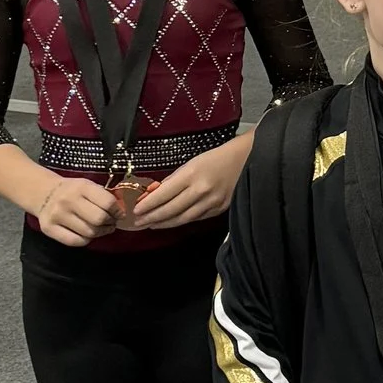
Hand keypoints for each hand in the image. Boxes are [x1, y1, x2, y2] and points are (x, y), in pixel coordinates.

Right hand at [29, 174, 121, 246]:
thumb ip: (104, 197)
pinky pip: (76, 241)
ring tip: (102, 228)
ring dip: (100, 233)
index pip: (107, 202)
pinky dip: (87, 240)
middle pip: (99, 219)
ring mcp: (57, 215)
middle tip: (112, 223)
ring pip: (89, 232)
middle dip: (110, 223)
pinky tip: (88, 234)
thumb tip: (121, 212)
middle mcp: (68, 200)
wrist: (44, 193)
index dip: (118, 211)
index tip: (120, 214)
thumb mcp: (88, 186)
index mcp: (81, 187)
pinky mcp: (49, 228)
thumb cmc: (73, 191)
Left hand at [125, 140, 251, 227]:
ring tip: (151, 224)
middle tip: (138, 222)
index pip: (164, 194)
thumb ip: (175, 178)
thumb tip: (157, 192)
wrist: (246, 160)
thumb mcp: (192, 162)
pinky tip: (172, 222)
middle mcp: (201, 190)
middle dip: (152, 217)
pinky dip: (182, 221)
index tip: (136, 209)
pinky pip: (196, 218)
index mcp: (192, 174)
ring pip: (182, 218)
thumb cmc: (217, 158)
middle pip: (171, 209)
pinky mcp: (219, 209)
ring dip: (164, 223)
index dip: (148, 204)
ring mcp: (211, 202)